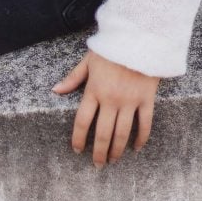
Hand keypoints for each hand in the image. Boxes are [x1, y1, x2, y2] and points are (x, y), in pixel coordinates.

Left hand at [51, 50, 158, 166]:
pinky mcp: (146, 99)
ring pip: (122, 133)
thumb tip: (55, 90)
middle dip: (99, 152)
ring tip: (113, 160)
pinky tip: (136, 148)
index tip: (77, 150)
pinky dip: (141, 139)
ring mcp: (130, 101)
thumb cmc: (111, 48)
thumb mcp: (88, 60)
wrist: (139, 36)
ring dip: (117, 150)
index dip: (79, 139)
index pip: (83, 121)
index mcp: (94, 90)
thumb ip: (73, 78)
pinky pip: (145, 124)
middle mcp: (111, 99)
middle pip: (103, 133)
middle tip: (97, 164)